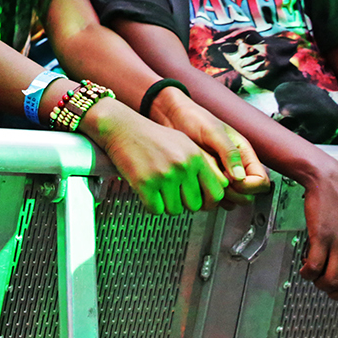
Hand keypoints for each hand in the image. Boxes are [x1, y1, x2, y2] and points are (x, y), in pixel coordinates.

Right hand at [82, 98, 229, 214]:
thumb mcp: (183, 143)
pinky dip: (150, 205)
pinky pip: (155, 210)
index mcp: (195, 156)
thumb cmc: (150, 136)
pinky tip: (146, 191)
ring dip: (165, 204)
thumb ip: (201, 165)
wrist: (121, 127)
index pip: (216, 193)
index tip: (201, 203)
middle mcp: (183, 165)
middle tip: (171, 192)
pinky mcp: (145, 183)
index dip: (209, 202)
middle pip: (194, 206)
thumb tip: (216, 190)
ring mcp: (164, 175)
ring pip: (174, 210)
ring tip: (157, 188)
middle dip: (183, 203)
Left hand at [147, 90, 269, 205]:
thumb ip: (229, 152)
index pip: (261, 181)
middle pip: (248, 195)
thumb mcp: (213, 132)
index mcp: (244, 154)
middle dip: (235, 194)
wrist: (173, 118)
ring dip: (221, 196)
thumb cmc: (194, 118)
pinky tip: (199, 183)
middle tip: (219, 183)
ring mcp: (222, 175)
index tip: (233, 181)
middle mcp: (236, 167)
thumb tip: (240, 176)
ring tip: (207, 181)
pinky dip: (208, 196)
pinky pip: (215, 197)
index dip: (249, 186)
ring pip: (232, 200)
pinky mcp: (208, 180)